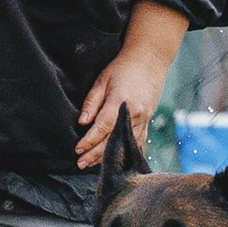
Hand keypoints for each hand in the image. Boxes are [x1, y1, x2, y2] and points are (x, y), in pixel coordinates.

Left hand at [76, 1, 187, 166]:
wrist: (150, 61)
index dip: (89, 141)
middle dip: (96, 154)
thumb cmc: (123, 69)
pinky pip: (137, 142)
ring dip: (110, 155)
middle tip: (80, 164)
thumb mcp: (102, 80)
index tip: (78, 150)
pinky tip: (117, 159)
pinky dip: (126, 151)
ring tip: (93, 165)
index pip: (102, 127)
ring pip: (125, 144)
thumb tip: (82, 123)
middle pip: (113, 139)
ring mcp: (144, 119)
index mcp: (120, 101)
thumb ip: (92, 102)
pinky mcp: (147, 122)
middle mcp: (134, 114)